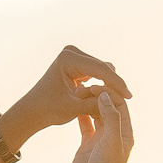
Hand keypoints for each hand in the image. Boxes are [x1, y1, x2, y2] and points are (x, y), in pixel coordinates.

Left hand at [4, 45, 129, 141]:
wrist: (33, 110)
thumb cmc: (49, 109)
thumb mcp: (73, 108)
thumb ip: (95, 104)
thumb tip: (116, 101)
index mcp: (68, 58)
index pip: (100, 69)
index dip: (116, 83)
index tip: (129, 96)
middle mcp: (71, 52)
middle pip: (103, 67)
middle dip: (113, 84)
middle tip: (125, 101)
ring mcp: (75, 56)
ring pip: (103, 70)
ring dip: (108, 85)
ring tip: (113, 102)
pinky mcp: (78, 63)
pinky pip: (98, 73)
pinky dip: (103, 84)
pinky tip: (108, 97)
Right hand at [69, 86, 133, 162]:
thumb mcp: (111, 142)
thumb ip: (111, 118)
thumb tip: (106, 96)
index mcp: (125, 132)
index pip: (120, 105)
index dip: (108, 93)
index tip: (94, 85)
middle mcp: (114, 133)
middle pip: (107, 107)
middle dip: (96, 95)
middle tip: (81, 87)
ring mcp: (101, 138)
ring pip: (95, 113)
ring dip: (88, 103)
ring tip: (76, 93)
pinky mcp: (87, 143)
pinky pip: (85, 124)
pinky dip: (80, 114)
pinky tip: (71, 106)